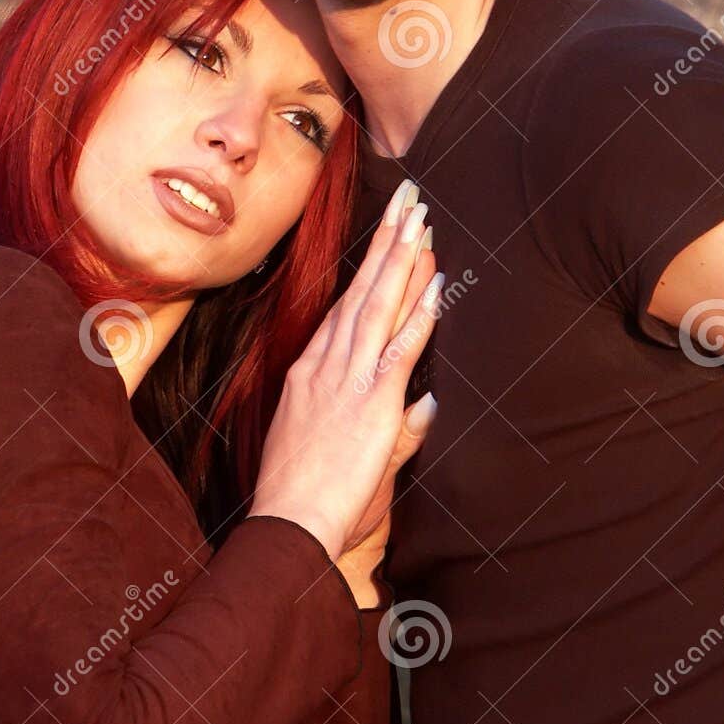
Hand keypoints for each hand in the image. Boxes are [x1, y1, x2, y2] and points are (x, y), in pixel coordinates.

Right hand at [248, 178, 442, 562]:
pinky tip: (435, 284)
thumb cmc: (305, 496)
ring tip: (422, 221)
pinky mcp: (370, 401)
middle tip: (408, 200)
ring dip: (403, 260)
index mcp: (311, 372)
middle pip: (362, 291)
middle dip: (388, 242)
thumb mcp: (343, 453)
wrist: (288, 523)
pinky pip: (398, 348)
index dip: (370, 268)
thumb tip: (426, 404)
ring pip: (379, 306)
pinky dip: (418, 314)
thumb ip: (390, 427)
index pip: (346, 308)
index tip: (390, 233)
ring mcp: (347, 379)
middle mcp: (326, 365)